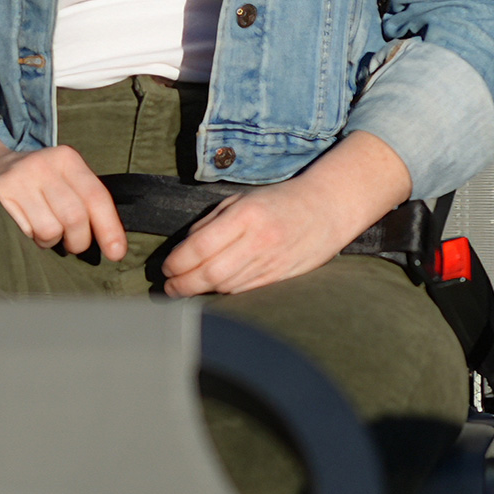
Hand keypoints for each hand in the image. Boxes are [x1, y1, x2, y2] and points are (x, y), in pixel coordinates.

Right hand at [0, 101, 124, 261]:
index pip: (97, 197)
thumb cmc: (37, 185)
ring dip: (47, 241)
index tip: (117, 254)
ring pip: (49, 230)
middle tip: (70, 243)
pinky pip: (22, 234)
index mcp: (67, 159)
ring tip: (40, 229)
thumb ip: (87, 204)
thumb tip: (114, 247)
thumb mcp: (65, 181)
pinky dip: (26, 239)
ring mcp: (16, 180)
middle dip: (77, 240)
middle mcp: (43, 164)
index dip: (109, 229)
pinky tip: (22, 227)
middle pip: (75, 217)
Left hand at [161, 130, 410, 297]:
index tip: (166, 268)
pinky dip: (223, 294)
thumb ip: (211, 222)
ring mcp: (271, 261)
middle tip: (169, 287)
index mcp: (246, 214)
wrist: (327, 208)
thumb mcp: (242, 199)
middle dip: (182, 285)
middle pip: (209, 273)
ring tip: (185, 290)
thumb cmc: (279, 201)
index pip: (200, 247)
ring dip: (199, 292)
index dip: (177, 263)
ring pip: (225, 286)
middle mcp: (258, 239)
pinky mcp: (280, 277)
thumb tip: (183, 250)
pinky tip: (213, 290)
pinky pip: (243, 292)